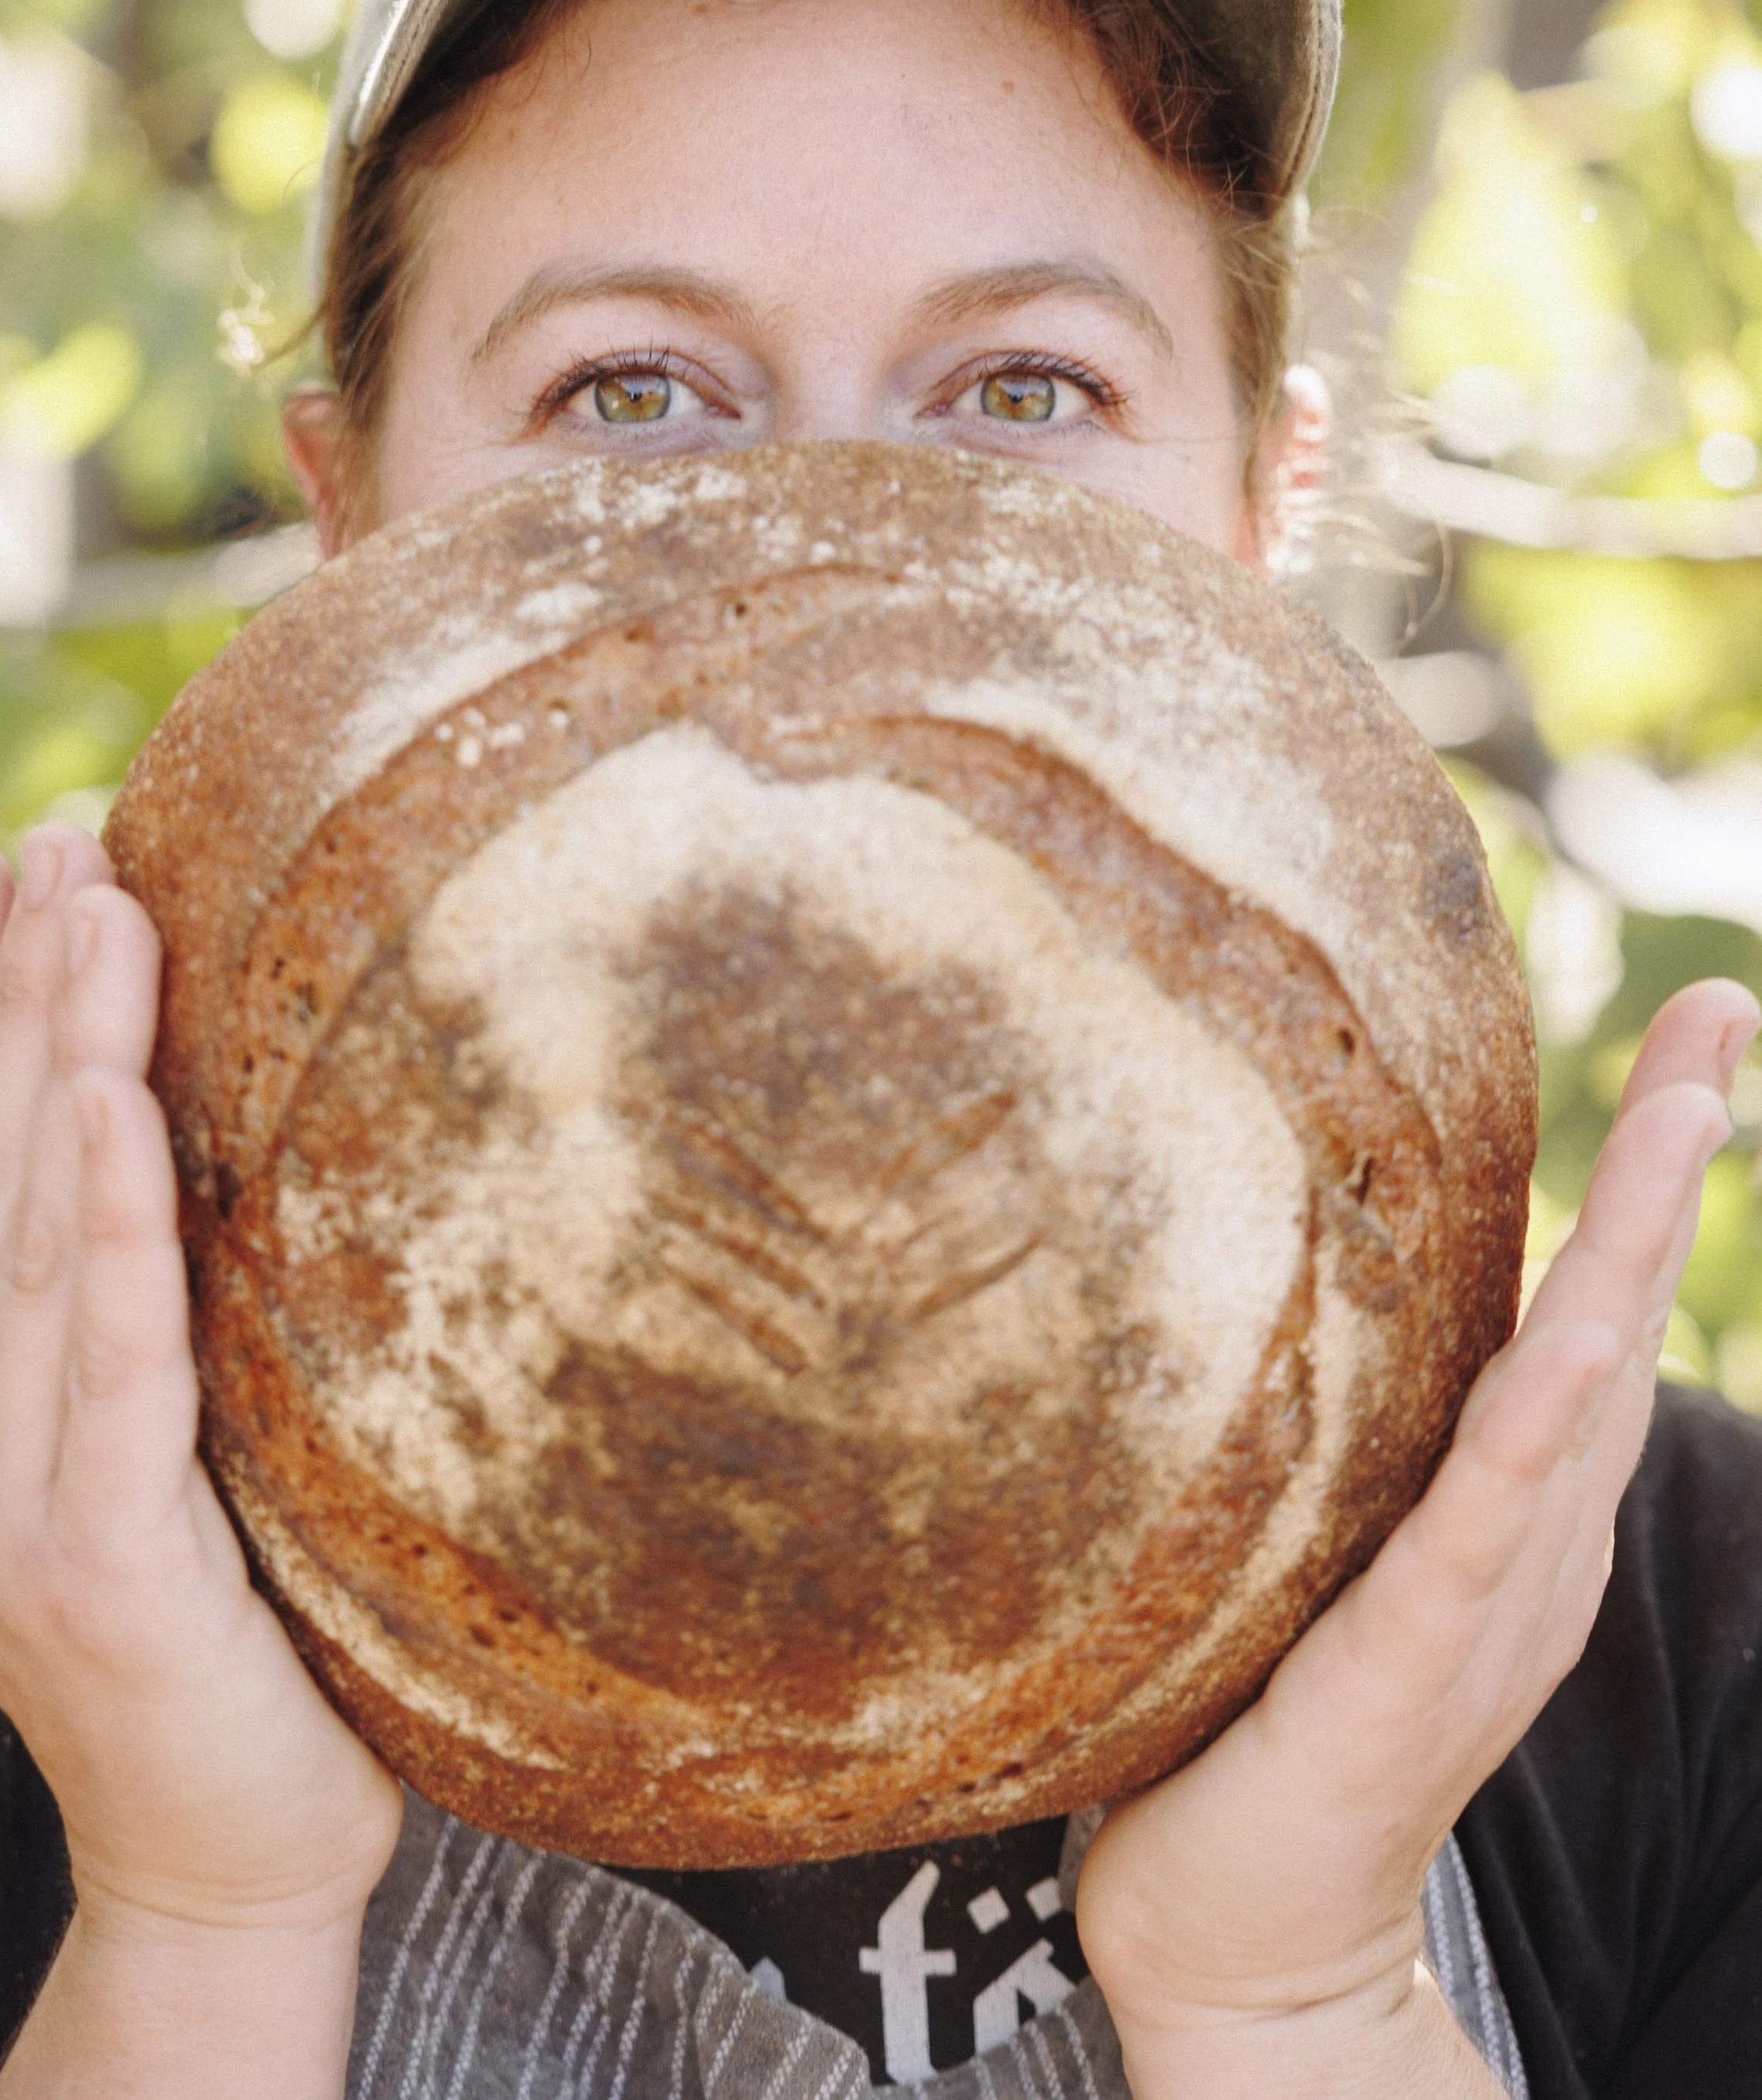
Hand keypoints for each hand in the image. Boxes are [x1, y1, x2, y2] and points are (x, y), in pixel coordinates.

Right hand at [0, 827, 401, 2093]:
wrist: (229, 1864)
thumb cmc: (238, 1651)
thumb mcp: (166, 1466)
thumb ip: (137, 1336)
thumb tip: (201, 1159)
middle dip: (7, 990)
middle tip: (46, 837)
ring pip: (27, 1231)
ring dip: (54, 1047)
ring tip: (88, 901)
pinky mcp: (91, 1555)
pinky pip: (103, 1350)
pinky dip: (98, 1212)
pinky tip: (100, 1089)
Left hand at [1075, 976, 1761, 2099]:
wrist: (1244, 1936)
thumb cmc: (1250, 1716)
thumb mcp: (1316, 1535)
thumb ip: (1329, 1419)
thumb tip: (1235, 1261)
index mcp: (1502, 1493)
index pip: (1579, 1291)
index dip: (1635, 1161)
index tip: (1692, 1020)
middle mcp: (1523, 1529)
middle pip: (1610, 1307)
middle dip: (1665, 1156)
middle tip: (1718, 1013)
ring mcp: (1480, 1593)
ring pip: (1570, 1391)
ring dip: (1630, 1247)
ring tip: (1687, 1110)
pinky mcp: (1406, 1663)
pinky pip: (1479, 1528)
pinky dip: (1540, 1432)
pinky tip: (1582, 1343)